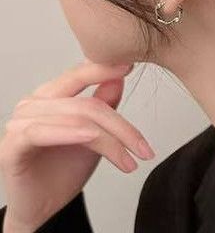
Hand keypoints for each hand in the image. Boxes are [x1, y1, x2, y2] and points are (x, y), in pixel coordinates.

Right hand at [0, 59, 154, 230]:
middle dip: (120, 126)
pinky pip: (42, 132)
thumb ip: (104, 103)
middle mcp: (34, 103)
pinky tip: (91, 136)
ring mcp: (20, 122)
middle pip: (87, 104)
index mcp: (52, 94)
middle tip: (143, 147)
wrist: (41, 209)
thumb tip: (118, 76)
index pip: (80, 74)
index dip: (105, 68)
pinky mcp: (11, 146)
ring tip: (129, 157)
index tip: (131, 65)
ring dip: (108, 140)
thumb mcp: (94, 134)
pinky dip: (71, 133)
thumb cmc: (64, 169)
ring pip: (75, 120)